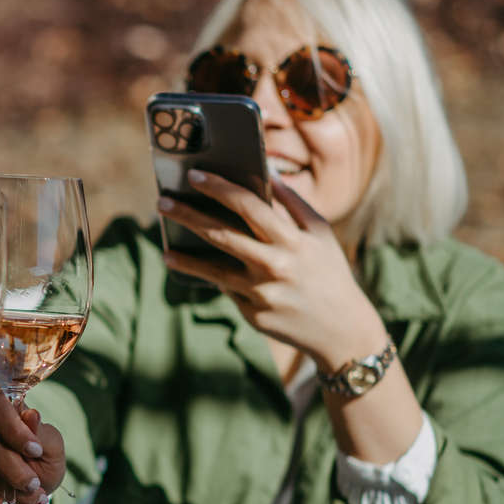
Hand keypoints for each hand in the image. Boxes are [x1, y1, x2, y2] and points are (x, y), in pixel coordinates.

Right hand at [0, 388, 64, 503]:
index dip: (13, 427)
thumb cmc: (36, 464)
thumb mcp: (50, 450)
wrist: (20, 498)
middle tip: (32, 484)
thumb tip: (32, 416)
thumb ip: (43, 434)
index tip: (35, 451)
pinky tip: (2, 499)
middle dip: (10, 464)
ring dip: (3, 484)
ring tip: (24, 494)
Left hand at [159, 172, 387, 371]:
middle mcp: (275, 266)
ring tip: (165, 246)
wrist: (341, 329)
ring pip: (214, 270)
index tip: (194, 175)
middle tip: (162, 201)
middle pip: (222, 234)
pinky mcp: (253, 315)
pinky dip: (209, 278)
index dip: (219, 188)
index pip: (249, 205)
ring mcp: (261, 293)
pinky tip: (187, 267)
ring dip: (185, 256)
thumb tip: (267, 174)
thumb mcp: (320, 234)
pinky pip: (227, 290)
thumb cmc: (328, 272)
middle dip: (189, 216)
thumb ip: (292, 204)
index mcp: (292, 240)